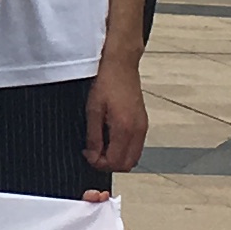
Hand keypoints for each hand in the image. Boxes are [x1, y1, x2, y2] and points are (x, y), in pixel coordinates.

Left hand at [85, 47, 148, 174]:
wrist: (121, 65)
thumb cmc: (106, 82)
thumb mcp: (93, 110)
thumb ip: (94, 136)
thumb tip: (93, 155)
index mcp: (125, 128)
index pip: (115, 162)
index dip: (99, 163)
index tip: (87, 154)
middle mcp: (138, 130)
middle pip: (127, 164)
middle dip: (109, 164)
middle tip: (93, 153)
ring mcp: (143, 127)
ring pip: (133, 157)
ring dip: (117, 157)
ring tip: (101, 145)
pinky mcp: (143, 122)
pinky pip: (136, 146)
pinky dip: (124, 149)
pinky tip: (110, 137)